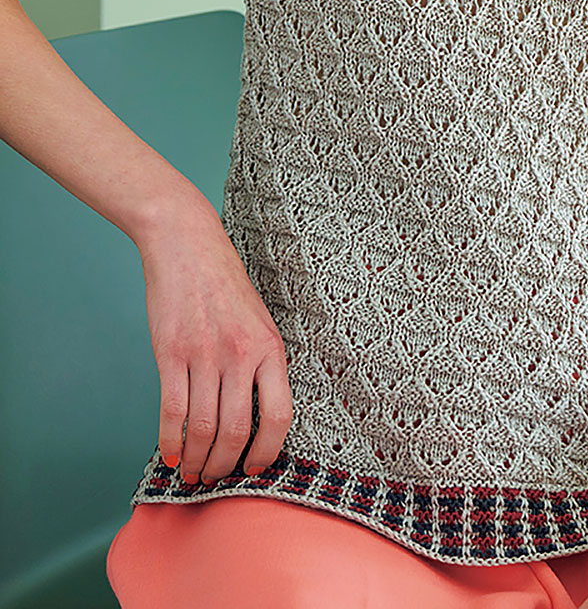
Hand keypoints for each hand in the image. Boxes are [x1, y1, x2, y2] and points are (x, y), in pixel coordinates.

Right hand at [138, 205, 293, 484]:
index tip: (256, 468)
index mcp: (270, 347)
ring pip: (204, 427)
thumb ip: (260, 362)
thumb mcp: (259, 320)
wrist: (188, 246)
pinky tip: (171, 455)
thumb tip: (255, 412)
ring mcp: (206, 354)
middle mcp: (242, 354)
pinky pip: (173, 411)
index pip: (280, 413)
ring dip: (198, 460)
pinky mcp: (172, 353)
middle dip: (227, 465)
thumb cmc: (224, 285)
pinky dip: (171, 441)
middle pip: (239, 429)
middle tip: (216, 479)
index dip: (268, 449)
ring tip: (192, 474)